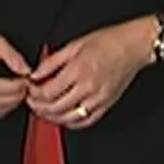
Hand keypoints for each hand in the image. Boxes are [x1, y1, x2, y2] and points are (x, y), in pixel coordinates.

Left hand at [26, 20, 151, 129]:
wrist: (134, 46)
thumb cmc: (109, 41)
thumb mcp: (75, 44)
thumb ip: (52, 61)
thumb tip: (36, 74)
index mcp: (78, 70)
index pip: (47, 92)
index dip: (33, 94)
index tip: (29, 90)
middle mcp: (88, 87)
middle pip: (55, 107)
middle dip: (38, 107)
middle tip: (32, 102)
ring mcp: (98, 98)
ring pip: (68, 118)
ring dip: (52, 117)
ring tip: (44, 111)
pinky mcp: (106, 105)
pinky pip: (86, 121)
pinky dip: (71, 123)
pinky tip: (64, 117)